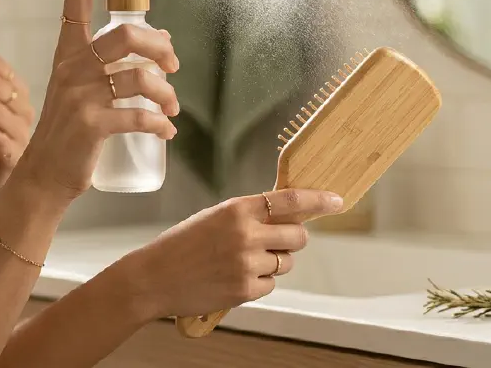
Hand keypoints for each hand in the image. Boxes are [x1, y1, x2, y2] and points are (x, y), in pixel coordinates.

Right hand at [15, 0, 180, 200]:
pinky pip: (140, 116)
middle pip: (126, 34)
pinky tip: (168, 131)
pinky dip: (161, 123)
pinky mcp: (91, 124)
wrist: (45, 175)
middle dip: (161, 48)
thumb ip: (117, 60)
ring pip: (141, 77)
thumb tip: (163, 36)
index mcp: (67, 49)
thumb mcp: (87, 86)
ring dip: (167, 93)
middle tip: (174, 67)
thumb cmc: (72, 128)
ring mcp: (80, 94)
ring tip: (172, 108)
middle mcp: (71, 65)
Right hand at [113, 189, 344, 318]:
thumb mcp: (216, 216)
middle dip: (293, 241)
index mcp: (238, 208)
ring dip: (273, 263)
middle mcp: (246, 234)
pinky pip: (270, 285)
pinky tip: (234, 278)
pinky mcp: (244, 289)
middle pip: (298, 236)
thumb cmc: (182, 244)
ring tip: (242, 262)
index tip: (337, 201)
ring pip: (285, 263)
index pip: (291, 200)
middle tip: (276, 243)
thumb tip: (288, 215)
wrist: (153, 277)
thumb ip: (250, 215)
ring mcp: (246, 263)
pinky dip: (258, 283)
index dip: (319, 200)